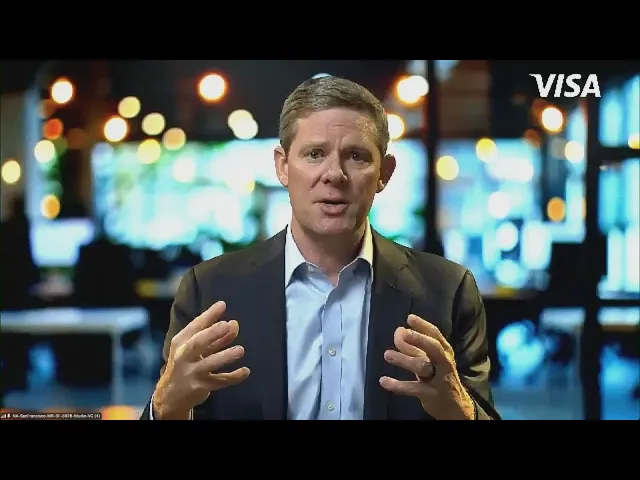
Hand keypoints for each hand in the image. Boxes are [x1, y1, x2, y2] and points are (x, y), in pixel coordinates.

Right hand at [153, 301, 249, 418]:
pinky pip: (219, 381)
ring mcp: (192, 372)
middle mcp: (184, 356)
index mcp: (181, 342)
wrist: (170, 395)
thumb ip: (214, 337)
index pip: (194, 326)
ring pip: (210, 363)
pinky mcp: (200, 387)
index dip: (208, 315)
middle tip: (228, 325)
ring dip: (225, 356)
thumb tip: (234, 324)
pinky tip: (245, 371)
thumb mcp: (195, 349)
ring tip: (241, 350)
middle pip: (197, 343)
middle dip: (212, 333)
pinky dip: (233, 377)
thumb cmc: (186, 364)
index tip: (222, 305)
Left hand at [379, 314, 474, 419]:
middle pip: (434, 348)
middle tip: (403, 333)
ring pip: (422, 367)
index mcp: (445, 352)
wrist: (455, 406)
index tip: (410, 318)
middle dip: (419, 339)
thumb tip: (399, 331)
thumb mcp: (429, 360)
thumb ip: (413, 347)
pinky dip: (397, 385)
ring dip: (404, 359)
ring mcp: (439, 379)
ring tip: (387, 354)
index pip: (436, 335)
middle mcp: (444, 363)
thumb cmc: (439, 377)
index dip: (423, 325)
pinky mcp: (431, 394)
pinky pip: (413, 388)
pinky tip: (383, 380)